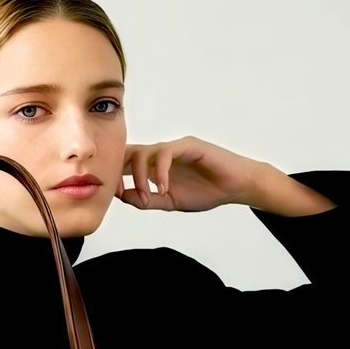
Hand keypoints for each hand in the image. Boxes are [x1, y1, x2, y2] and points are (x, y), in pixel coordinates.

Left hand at [115, 135, 266, 212]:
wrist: (236, 187)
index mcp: (156, 165)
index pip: (126, 162)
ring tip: (148, 196)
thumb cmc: (206, 191)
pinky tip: (163, 188)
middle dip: (119, 170)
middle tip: (120, 191)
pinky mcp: (189, 146)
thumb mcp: (170, 202)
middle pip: (129, 152)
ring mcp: (175, 147)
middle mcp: (162, 153)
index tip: (113, 194)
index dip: (114, 175)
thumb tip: (122, 196)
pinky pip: (166, 153)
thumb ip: (148, 200)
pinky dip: (160, 172)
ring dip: (139, 175)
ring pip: (145, 152)